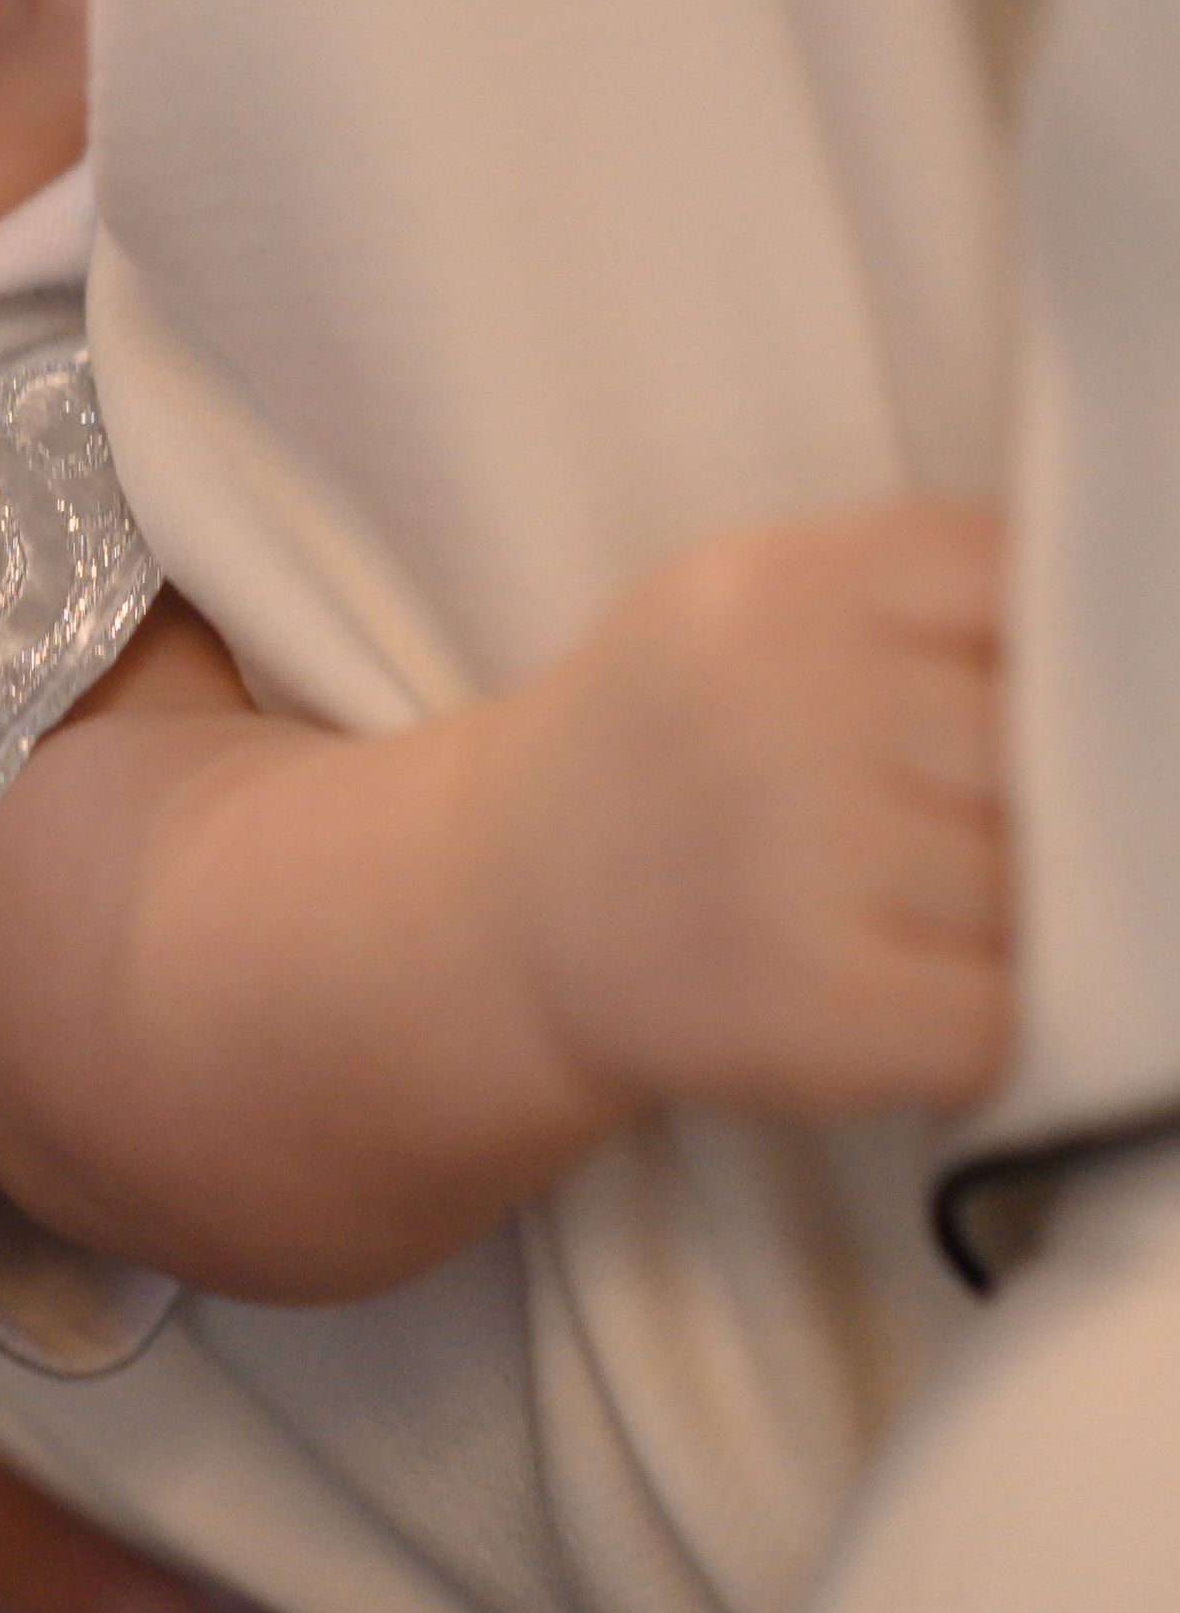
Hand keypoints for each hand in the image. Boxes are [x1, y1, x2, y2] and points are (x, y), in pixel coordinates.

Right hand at [494, 501, 1010, 1124]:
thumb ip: (915, 598)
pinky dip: (988, 1028)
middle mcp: (776, 707)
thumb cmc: (672, 750)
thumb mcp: (753, 607)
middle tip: (979, 828)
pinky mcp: (806, 1008)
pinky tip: (920, 1001)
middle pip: (1043, 748)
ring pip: (1037, 889)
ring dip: (1021, 922)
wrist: (496, 907)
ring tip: (933, 917)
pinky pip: (1002, 1020)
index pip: (1022, 585)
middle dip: (1046, 800)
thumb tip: (1132, 654)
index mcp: (774, 586)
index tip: (1042, 701)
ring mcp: (790, 860)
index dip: (1062, 653)